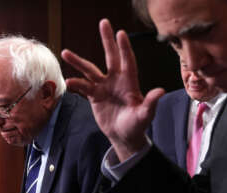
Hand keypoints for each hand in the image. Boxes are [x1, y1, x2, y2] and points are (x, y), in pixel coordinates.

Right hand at [62, 18, 164, 161]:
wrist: (123, 136)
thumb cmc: (137, 125)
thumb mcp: (145, 115)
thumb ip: (150, 103)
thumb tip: (161, 91)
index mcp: (130, 82)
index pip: (128, 61)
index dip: (124, 48)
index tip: (121, 33)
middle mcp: (116, 80)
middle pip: (111, 57)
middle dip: (107, 40)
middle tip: (104, 22)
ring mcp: (104, 87)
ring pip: (90, 70)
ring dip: (78, 62)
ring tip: (65, 53)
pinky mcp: (94, 96)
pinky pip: (83, 87)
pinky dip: (76, 84)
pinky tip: (68, 82)